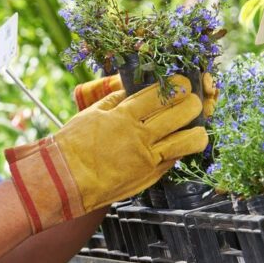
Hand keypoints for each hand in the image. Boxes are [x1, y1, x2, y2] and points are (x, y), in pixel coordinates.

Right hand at [7, 75, 207, 232]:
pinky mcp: (150, 175)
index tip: (183, 82)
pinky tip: (178, 144)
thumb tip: (131, 87)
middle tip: (192, 101)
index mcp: (124, 115)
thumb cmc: (73, 146)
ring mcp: (148, 157)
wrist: (65, 180)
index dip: (178, 85)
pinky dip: (180, 150)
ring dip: (198, 131)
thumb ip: (115, 99)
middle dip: (194, 103)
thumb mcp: (92, 114)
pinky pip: (175, 159)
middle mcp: (139, 135)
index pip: (161, 94)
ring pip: (189, 140)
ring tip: (196, 127)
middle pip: (182, 112)